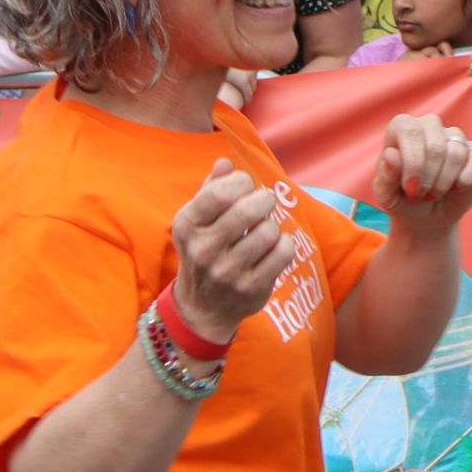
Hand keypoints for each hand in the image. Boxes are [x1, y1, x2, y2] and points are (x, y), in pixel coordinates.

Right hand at [168, 163, 302, 333]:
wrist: (201, 308)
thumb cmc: (203, 251)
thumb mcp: (196, 221)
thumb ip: (210, 189)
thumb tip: (225, 163)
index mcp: (187, 225)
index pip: (219, 192)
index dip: (241, 181)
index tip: (245, 186)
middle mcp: (204, 250)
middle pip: (248, 209)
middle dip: (263, 199)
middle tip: (264, 203)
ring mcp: (228, 271)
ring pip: (269, 230)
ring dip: (272, 225)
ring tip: (264, 230)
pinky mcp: (252, 287)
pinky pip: (284, 252)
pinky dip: (284, 244)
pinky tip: (274, 247)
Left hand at [374, 110, 471, 233]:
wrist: (425, 217)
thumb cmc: (401, 200)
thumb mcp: (387, 196)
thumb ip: (386, 176)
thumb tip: (391, 154)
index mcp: (402, 128)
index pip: (409, 131)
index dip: (412, 162)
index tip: (410, 188)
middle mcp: (429, 126)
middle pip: (435, 146)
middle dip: (428, 179)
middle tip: (420, 194)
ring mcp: (454, 137)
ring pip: (456, 153)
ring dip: (444, 183)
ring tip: (433, 193)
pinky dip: (467, 179)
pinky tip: (456, 188)